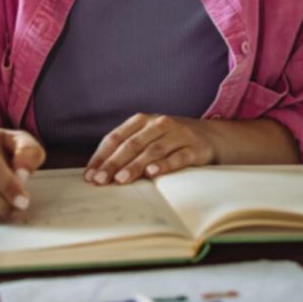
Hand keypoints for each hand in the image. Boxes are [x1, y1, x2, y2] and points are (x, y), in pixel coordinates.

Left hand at [84, 113, 215, 185]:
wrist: (213, 136)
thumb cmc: (172, 141)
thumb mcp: (150, 138)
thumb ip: (129, 150)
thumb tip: (100, 173)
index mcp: (142, 120)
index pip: (116, 137)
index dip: (101, 156)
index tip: (90, 175)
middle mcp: (159, 124)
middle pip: (131, 144)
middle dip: (113, 163)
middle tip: (100, 181)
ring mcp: (178, 134)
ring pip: (152, 150)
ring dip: (135, 166)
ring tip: (121, 180)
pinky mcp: (194, 148)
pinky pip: (177, 157)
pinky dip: (164, 165)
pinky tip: (152, 173)